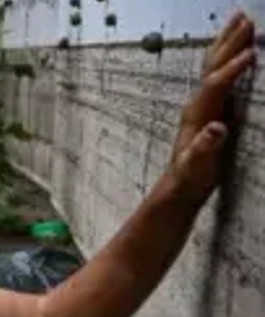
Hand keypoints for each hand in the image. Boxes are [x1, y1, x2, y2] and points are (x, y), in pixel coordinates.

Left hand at [170, 11, 255, 198]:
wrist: (180, 185)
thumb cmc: (189, 177)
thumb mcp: (196, 166)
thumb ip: (204, 148)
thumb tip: (215, 129)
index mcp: (197, 114)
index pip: (216, 84)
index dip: (232, 69)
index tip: (251, 53)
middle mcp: (198, 103)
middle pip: (214, 65)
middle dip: (230, 42)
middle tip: (245, 17)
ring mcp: (204, 103)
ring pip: (215, 65)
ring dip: (228, 42)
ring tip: (241, 20)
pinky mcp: (211, 107)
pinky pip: (221, 74)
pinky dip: (230, 57)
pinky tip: (238, 50)